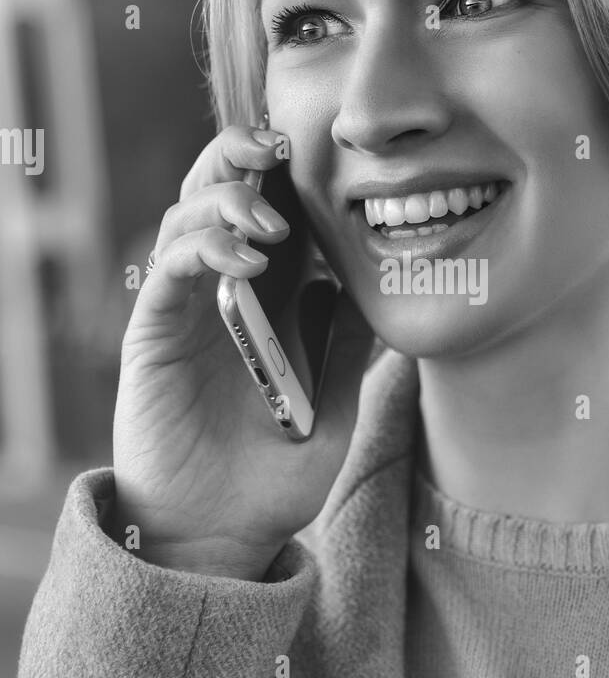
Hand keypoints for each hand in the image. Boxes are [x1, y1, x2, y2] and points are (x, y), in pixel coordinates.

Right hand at [110, 125, 373, 578]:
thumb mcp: (336, 411)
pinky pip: (170, 265)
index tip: (331, 155)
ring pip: (189, 213)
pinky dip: (203, 246)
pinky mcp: (155, 328)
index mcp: (274, 298)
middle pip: (223, 192)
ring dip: (227, 199)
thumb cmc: (277, 477)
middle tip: (279, 146)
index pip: (277, 210)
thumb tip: (383, 291)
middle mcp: (226, 290)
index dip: (294, 174)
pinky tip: (245, 260)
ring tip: (270, 222)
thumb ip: (352, 351)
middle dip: (245, 155)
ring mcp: (187, 305)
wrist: (221, 532)